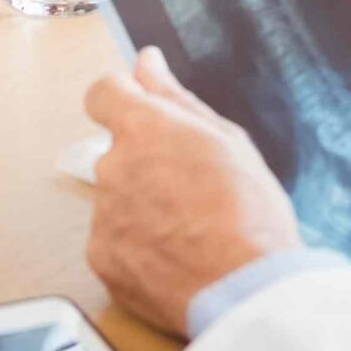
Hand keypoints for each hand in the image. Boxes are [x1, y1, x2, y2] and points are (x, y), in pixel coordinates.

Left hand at [84, 47, 302, 337]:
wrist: (245, 289)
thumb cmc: (249, 211)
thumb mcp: (226, 139)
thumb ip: (175, 97)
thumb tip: (146, 62)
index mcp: (142, 128)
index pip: (102, 92)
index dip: (120, 99)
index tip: (139, 111)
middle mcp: (112, 166)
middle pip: (116, 152)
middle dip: (145, 163)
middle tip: (191, 188)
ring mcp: (103, 215)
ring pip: (117, 198)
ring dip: (142, 205)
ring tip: (190, 230)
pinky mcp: (101, 259)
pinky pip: (114, 240)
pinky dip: (137, 245)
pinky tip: (174, 256)